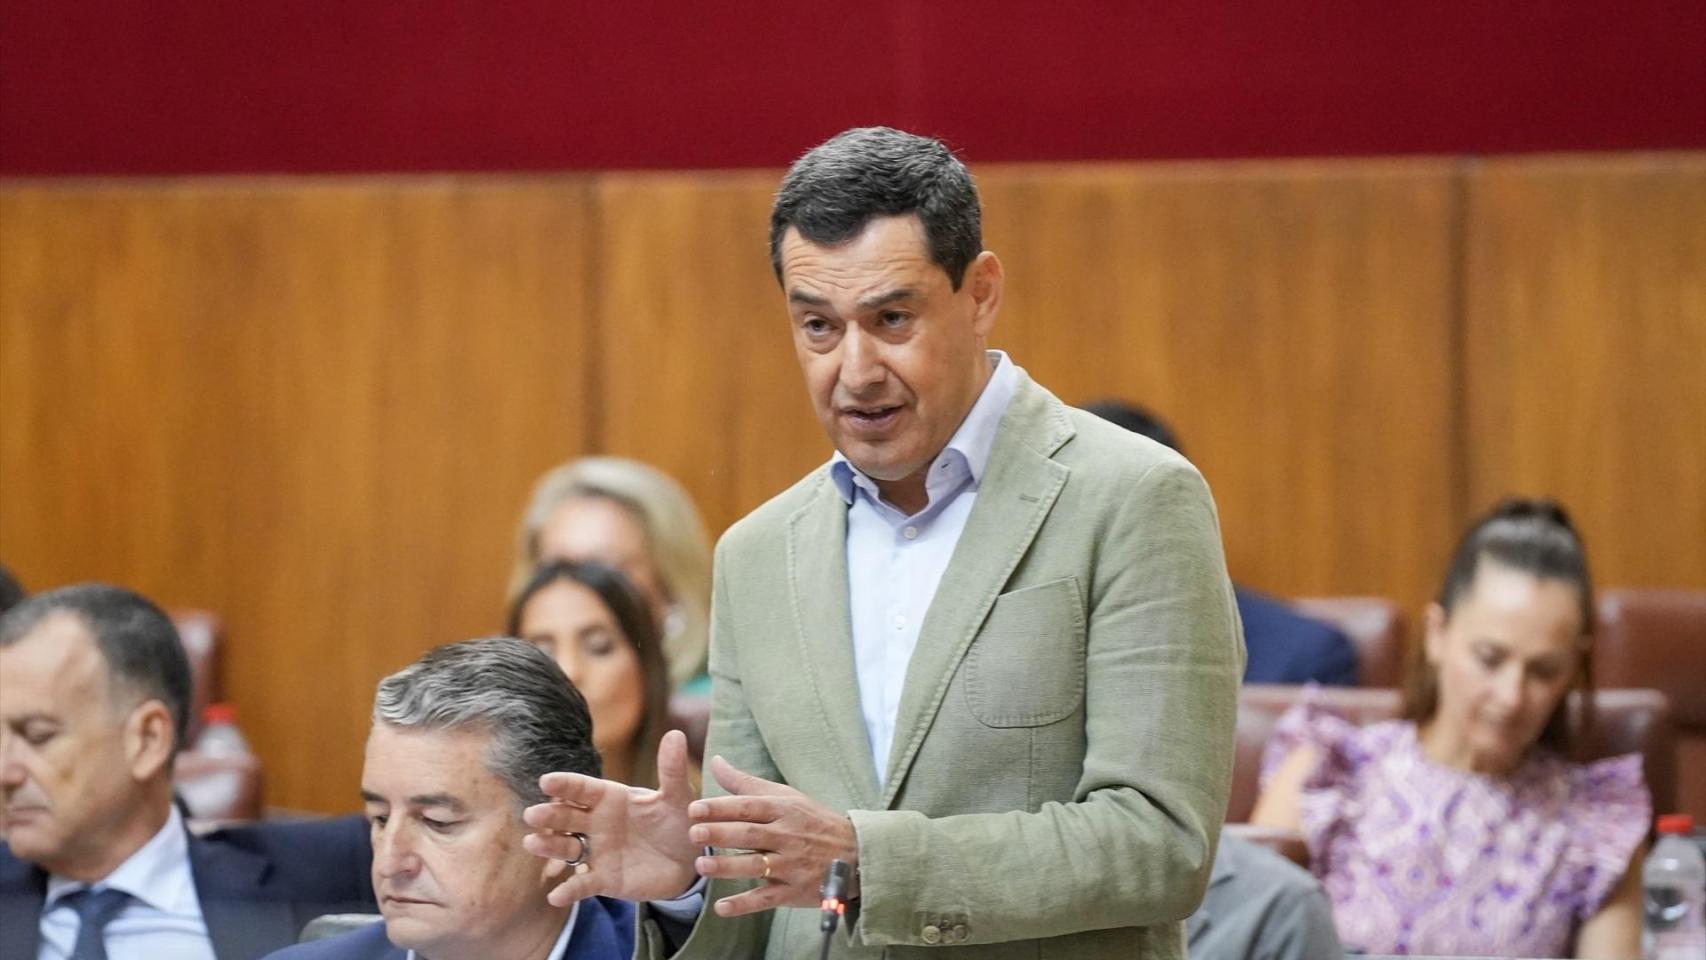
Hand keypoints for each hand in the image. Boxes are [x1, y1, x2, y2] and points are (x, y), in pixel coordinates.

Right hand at [522, 729, 700, 906]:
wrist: (687, 861)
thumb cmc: (677, 822)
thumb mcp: (677, 798)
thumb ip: (671, 771)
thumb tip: (675, 733)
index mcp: (610, 798)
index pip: (582, 789)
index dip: (565, 785)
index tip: (546, 781)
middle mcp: (596, 823)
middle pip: (566, 817)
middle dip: (549, 815)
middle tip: (533, 814)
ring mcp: (597, 851)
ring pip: (566, 848)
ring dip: (549, 846)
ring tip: (532, 843)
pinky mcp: (603, 879)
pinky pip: (582, 884)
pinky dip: (569, 891)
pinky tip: (556, 897)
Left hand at [687, 755, 859, 917]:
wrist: (856, 854)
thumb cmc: (812, 821)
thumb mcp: (785, 796)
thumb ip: (746, 783)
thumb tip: (715, 761)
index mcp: (783, 809)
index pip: (749, 806)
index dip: (721, 807)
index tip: (694, 808)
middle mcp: (787, 836)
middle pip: (750, 834)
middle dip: (721, 834)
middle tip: (694, 834)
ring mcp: (791, 865)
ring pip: (756, 866)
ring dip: (728, 868)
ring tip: (702, 867)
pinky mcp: (794, 892)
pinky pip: (766, 899)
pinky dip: (744, 905)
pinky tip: (721, 907)